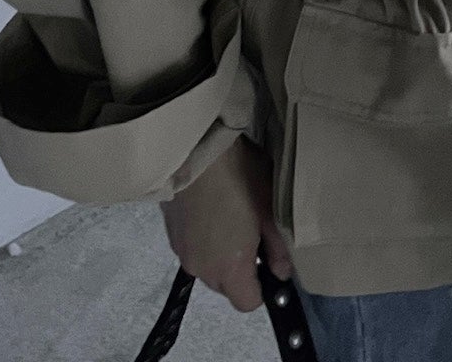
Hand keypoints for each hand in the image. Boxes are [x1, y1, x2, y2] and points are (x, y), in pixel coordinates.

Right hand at [160, 135, 294, 312]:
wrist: (194, 148)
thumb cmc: (240, 177)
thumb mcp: (270, 208)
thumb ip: (278, 248)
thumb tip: (281, 273)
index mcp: (230, 270)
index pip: (247, 303)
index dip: (261, 287)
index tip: (267, 259)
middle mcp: (202, 269)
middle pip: (225, 287)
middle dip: (239, 269)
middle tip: (251, 232)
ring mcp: (182, 252)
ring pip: (208, 267)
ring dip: (219, 254)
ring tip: (229, 217)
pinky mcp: (170, 234)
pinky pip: (193, 249)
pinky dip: (203, 239)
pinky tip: (210, 209)